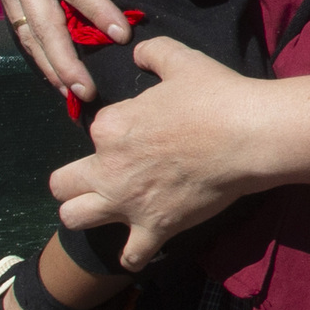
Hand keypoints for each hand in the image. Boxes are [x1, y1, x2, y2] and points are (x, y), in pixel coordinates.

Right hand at [0, 0, 162, 99]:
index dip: (96, 10)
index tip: (121, 35)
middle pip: (41, 21)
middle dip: (63, 59)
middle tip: (88, 89)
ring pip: (25, 30)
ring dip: (47, 64)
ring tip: (71, 93)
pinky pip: (16, 23)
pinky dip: (33, 49)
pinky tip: (51, 70)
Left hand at [50, 37, 269, 269]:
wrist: (248, 135)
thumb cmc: (213, 95)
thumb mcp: (180, 59)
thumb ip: (152, 52)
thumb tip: (138, 53)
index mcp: (110, 126)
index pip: (95, 130)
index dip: (116, 130)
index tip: (142, 129)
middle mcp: (108, 168)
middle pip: (61, 183)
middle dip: (75, 178)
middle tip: (103, 173)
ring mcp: (128, 203)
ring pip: (74, 218)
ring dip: (86, 213)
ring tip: (108, 207)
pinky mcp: (154, 229)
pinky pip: (129, 257)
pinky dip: (133, 252)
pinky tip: (141, 241)